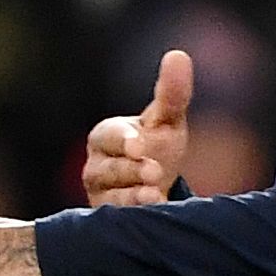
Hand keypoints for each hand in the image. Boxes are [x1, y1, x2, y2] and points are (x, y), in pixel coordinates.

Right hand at [81, 49, 190, 206]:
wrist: (154, 187)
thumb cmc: (156, 147)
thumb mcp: (166, 121)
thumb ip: (171, 93)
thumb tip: (178, 55)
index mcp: (106, 136)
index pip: (108, 135)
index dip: (122, 140)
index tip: (139, 145)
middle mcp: (97, 166)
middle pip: (107, 169)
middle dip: (130, 170)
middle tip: (154, 172)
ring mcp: (101, 195)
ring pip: (110, 197)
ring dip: (132, 196)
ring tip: (154, 194)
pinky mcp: (108, 219)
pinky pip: (115, 220)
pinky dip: (133, 216)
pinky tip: (154, 211)